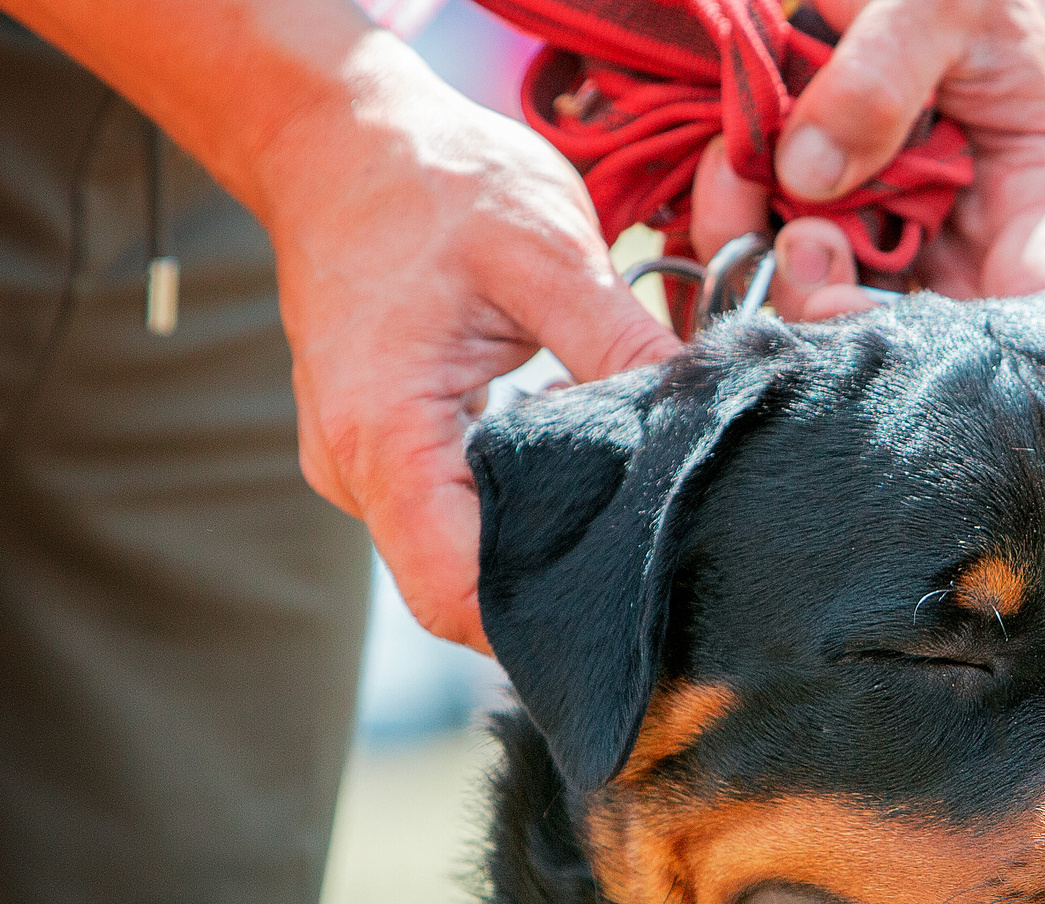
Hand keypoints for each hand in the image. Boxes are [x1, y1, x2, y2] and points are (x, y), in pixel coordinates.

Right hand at [254, 36, 685, 650]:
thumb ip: (623, 342)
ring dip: (544, 543)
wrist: (337, 136)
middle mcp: (356, 473)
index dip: (545, 627)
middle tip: (663, 573)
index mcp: (384, 434)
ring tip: (630, 513)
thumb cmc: (430, 178)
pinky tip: (581, 465)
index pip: (458, 593)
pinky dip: (521, 502)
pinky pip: (455, 511)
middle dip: (561, 589)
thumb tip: (707, 417)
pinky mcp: (384, 453)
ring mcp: (361, 469)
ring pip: (463, 554)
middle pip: (464, 589)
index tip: (639, 624)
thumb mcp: (546, 247)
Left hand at [688, 0, 1044, 320]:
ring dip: (781, 273)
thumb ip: (884, 76)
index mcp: (1038, 194)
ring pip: (837, 307)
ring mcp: (888, 237)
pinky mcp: (814, 221)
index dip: (975, 341)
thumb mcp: (937, 1)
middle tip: (804, 247)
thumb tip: (807, 173)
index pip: (1035, 307)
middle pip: (920, 332)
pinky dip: (736, 235)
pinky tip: (720, 185)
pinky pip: (771, 261)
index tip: (901, 319)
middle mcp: (964, 238)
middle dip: (850, 312)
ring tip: (742, 187)